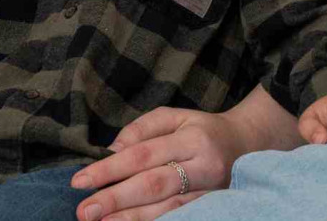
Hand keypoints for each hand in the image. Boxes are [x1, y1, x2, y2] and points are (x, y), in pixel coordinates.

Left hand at [70, 107, 250, 220]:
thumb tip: (112, 150)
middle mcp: (204, 166)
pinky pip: (179, 218)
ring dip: (131, 218)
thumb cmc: (201, 129)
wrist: (246, 145)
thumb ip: (143, 128)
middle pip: (153, 185)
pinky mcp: (212, 208)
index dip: (110, 169)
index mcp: (193, 138)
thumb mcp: (175, 116)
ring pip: (167, 209)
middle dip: (115, 199)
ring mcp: (211, 192)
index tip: (80, 181)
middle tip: (84, 211)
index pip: (143, 154)